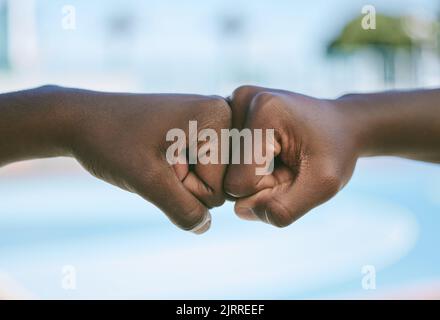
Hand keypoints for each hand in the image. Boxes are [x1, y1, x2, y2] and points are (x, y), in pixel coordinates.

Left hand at [59, 88, 230, 232]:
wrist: (81, 120)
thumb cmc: (111, 143)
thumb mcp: (146, 180)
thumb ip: (182, 209)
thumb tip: (204, 226)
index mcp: (217, 117)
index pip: (219, 189)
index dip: (182, 187)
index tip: (156, 160)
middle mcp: (221, 115)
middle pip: (220, 185)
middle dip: (184, 184)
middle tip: (154, 158)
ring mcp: (209, 123)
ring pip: (210, 181)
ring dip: (180, 179)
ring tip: (155, 154)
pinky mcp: (197, 130)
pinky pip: (199, 170)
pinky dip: (178, 172)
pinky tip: (160, 153)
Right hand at [224, 86, 358, 226]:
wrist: (340, 124)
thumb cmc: (334, 153)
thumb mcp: (324, 186)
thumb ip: (285, 208)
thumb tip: (240, 210)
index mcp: (263, 111)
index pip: (238, 184)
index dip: (267, 190)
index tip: (293, 171)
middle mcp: (240, 99)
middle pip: (227, 176)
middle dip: (258, 181)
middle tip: (288, 163)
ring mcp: (231, 102)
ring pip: (223, 168)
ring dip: (251, 174)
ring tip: (279, 156)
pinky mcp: (228, 110)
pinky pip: (223, 157)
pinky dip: (244, 164)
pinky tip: (266, 150)